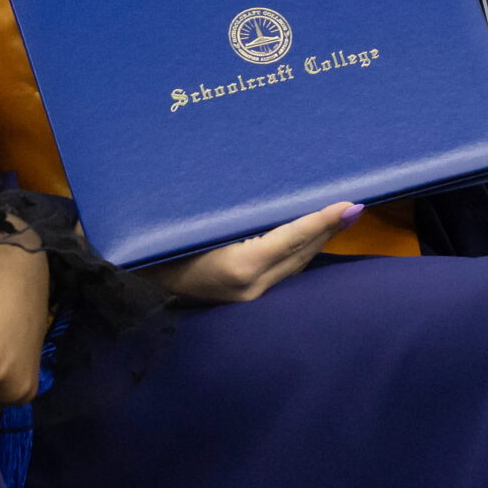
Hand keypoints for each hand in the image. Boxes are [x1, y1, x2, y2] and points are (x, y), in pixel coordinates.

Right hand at [148, 203, 358, 303]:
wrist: (133, 281)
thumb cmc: (158, 242)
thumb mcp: (193, 221)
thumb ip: (232, 211)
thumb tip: (267, 190)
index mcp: (239, 266)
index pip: (292, 238)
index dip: (322, 220)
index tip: (349, 204)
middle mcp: (251, 286)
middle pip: (301, 252)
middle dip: (328, 228)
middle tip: (355, 204)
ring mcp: (250, 295)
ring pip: (296, 263)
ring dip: (318, 239)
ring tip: (339, 215)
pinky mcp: (246, 296)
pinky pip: (283, 271)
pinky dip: (300, 251)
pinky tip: (309, 236)